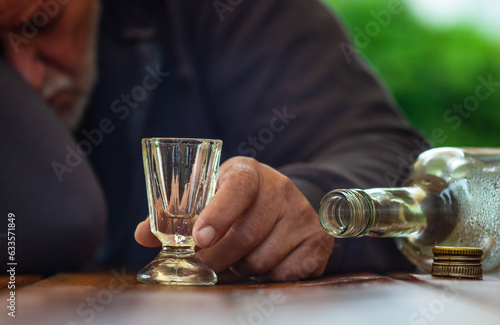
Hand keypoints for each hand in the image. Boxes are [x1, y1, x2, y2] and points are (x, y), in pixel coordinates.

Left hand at [135, 156, 333, 280]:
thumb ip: (177, 215)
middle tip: (204, 265)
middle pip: (245, 235)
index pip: (236, 189)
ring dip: (240, 268)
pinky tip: (261, 262)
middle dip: (217, 258)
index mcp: (248, 173)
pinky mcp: (317, 239)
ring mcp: (303, 214)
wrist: (284, 201)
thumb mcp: (210, 195)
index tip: (199, 239)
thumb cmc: (237, 201)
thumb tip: (142, 236)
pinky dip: (266, 277)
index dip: (217, 214)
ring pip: (261, 260)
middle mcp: (281, 188)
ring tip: (237, 257)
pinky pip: (285, 274)